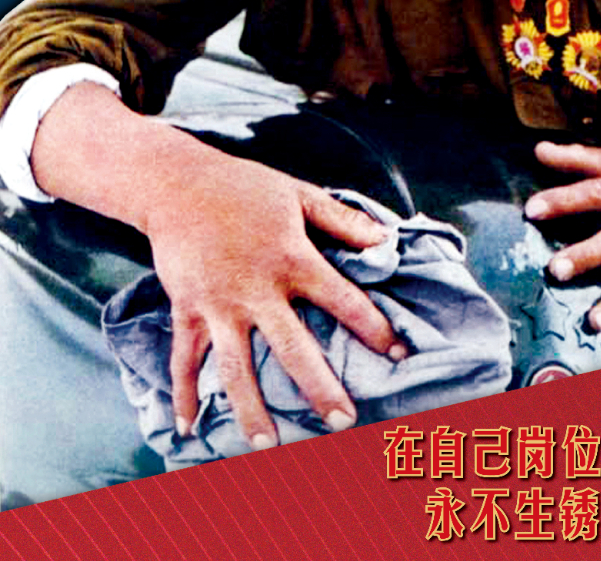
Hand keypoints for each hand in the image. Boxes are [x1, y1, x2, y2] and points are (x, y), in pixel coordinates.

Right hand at [32, 84, 405, 451]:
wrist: (176, 183)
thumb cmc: (244, 187)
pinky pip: (184, 359)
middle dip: (318, 387)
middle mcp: (256, 289)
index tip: (397, 354)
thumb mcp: (298, 194)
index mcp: (291, 258)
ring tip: (267, 446)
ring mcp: (218, 304)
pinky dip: (184, 394)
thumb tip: (385, 240)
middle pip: (293, 347)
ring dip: (251, 408)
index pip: (342, 299)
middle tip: (343, 422)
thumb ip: (341, 219)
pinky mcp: (187, 309)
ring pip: (236, 367)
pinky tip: (187, 427)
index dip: (373, 327)